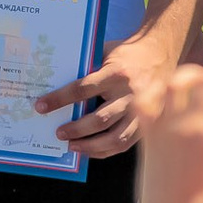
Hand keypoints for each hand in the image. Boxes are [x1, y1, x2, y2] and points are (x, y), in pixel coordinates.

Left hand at [34, 30, 178, 157]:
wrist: (162, 53)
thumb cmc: (127, 53)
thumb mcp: (106, 52)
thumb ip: (87, 68)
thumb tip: (55, 83)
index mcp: (116, 73)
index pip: (83, 89)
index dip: (59, 99)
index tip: (41, 106)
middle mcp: (131, 95)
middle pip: (99, 119)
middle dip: (76, 129)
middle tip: (58, 132)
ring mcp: (143, 112)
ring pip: (115, 137)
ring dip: (91, 146)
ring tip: (72, 146)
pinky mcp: (150, 123)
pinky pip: (127, 143)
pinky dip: (107, 150)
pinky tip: (92, 150)